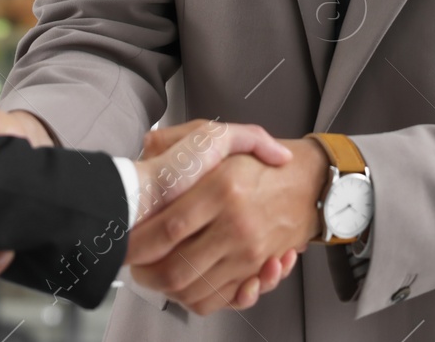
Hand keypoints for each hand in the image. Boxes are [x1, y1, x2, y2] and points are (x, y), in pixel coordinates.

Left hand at [127, 136, 326, 315]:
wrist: (309, 182)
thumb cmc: (257, 163)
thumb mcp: (218, 136)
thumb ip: (180, 136)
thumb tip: (148, 142)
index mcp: (222, 188)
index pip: (171, 227)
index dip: (142, 242)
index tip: (125, 242)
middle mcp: (236, 224)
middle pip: (179, 268)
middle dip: (149, 275)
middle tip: (135, 268)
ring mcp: (249, 250)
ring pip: (196, 287)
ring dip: (169, 290)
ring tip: (155, 276)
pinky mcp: (257, 267)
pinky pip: (222, 297)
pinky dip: (198, 297)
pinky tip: (191, 283)